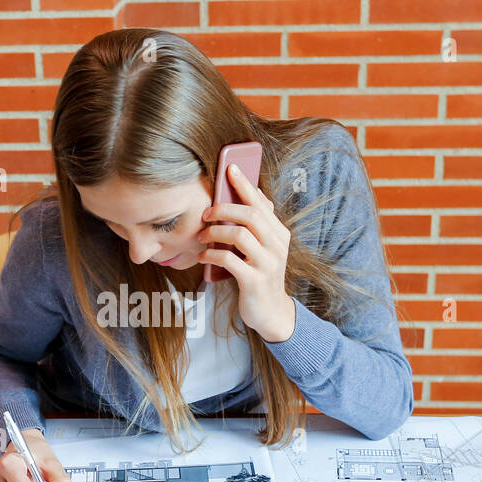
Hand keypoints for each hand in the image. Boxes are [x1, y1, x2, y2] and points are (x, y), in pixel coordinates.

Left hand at [196, 162, 296, 342]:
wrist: (271, 312)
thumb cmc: (261, 275)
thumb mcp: (264, 249)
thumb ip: (258, 226)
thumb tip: (251, 194)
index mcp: (279, 234)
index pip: (262, 203)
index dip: (245, 185)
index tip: (229, 169)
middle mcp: (277, 246)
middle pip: (251, 215)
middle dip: (224, 208)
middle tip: (205, 213)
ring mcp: (268, 264)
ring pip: (240, 235)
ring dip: (216, 232)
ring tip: (202, 236)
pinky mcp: (255, 281)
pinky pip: (230, 260)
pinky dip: (213, 255)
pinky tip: (203, 256)